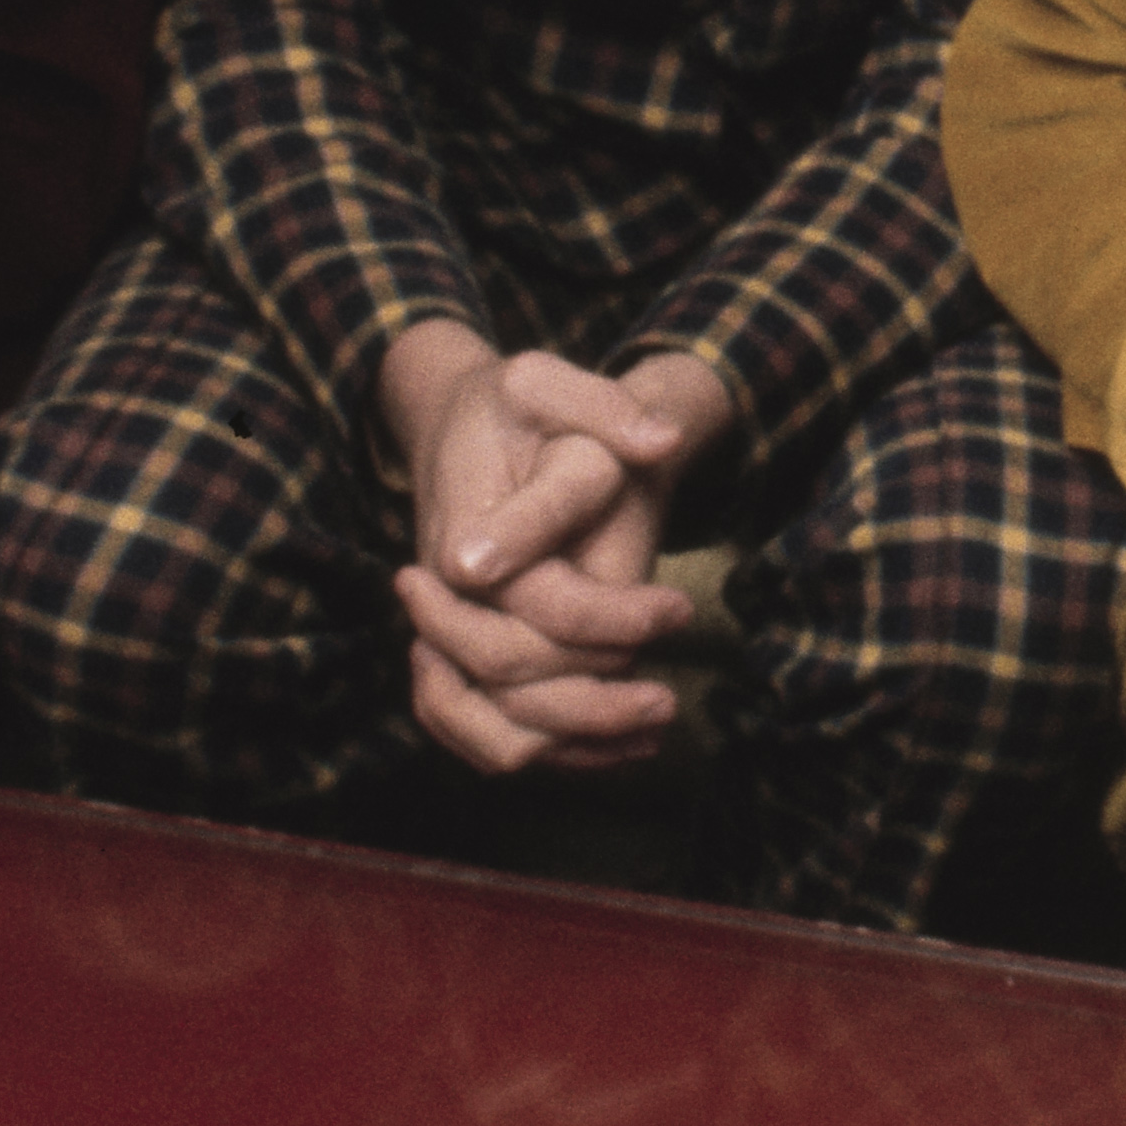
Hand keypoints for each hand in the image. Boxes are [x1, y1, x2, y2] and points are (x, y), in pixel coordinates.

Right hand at [378, 320, 728, 775]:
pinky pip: (494, 724)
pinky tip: (625, 743)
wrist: (461, 422)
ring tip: (651, 728)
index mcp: (463, 535)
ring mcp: (452, 630)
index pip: (536, 604)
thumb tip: (660, 442)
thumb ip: (604, 407)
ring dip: (572, 739)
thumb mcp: (548, 380)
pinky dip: (553, 745)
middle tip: (669, 701)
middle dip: (593, 702)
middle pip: (507, 681)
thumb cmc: (510, 405)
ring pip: (490, 724)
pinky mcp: (467, 648)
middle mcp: (448, 597)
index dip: (612, 616)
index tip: (678, 607)